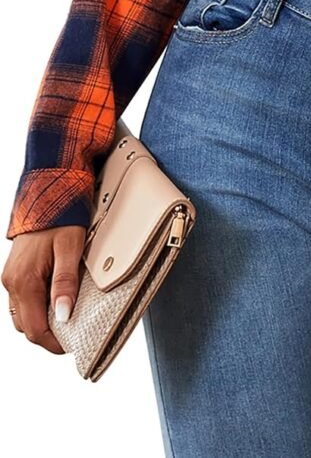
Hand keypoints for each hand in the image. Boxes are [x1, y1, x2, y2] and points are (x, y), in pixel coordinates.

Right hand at [2, 225, 86, 353]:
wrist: (47, 192)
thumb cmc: (60, 216)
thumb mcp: (70, 248)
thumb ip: (65, 283)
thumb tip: (64, 316)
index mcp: (24, 280)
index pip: (35, 329)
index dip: (54, 343)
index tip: (72, 345)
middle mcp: (12, 282)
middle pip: (27, 327)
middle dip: (48, 335)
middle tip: (72, 333)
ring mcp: (10, 278)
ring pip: (22, 315)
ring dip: (41, 322)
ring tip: (66, 317)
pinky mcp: (14, 272)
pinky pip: (21, 301)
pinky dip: (36, 308)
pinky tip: (53, 301)